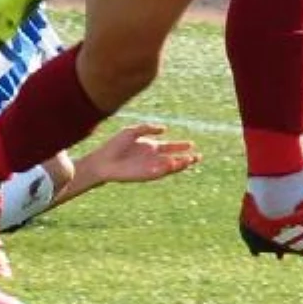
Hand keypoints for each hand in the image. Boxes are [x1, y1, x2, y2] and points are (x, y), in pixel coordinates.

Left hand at [84, 123, 201, 183]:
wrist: (104, 161)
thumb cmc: (115, 145)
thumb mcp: (131, 131)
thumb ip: (147, 128)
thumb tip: (165, 129)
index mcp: (150, 146)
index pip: (169, 147)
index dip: (181, 146)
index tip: (192, 144)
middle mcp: (152, 158)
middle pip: (174, 158)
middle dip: (186, 158)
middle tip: (199, 157)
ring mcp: (150, 167)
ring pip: (170, 167)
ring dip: (180, 164)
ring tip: (191, 160)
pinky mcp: (146, 175)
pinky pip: (160, 172)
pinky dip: (168, 168)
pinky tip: (173, 163)